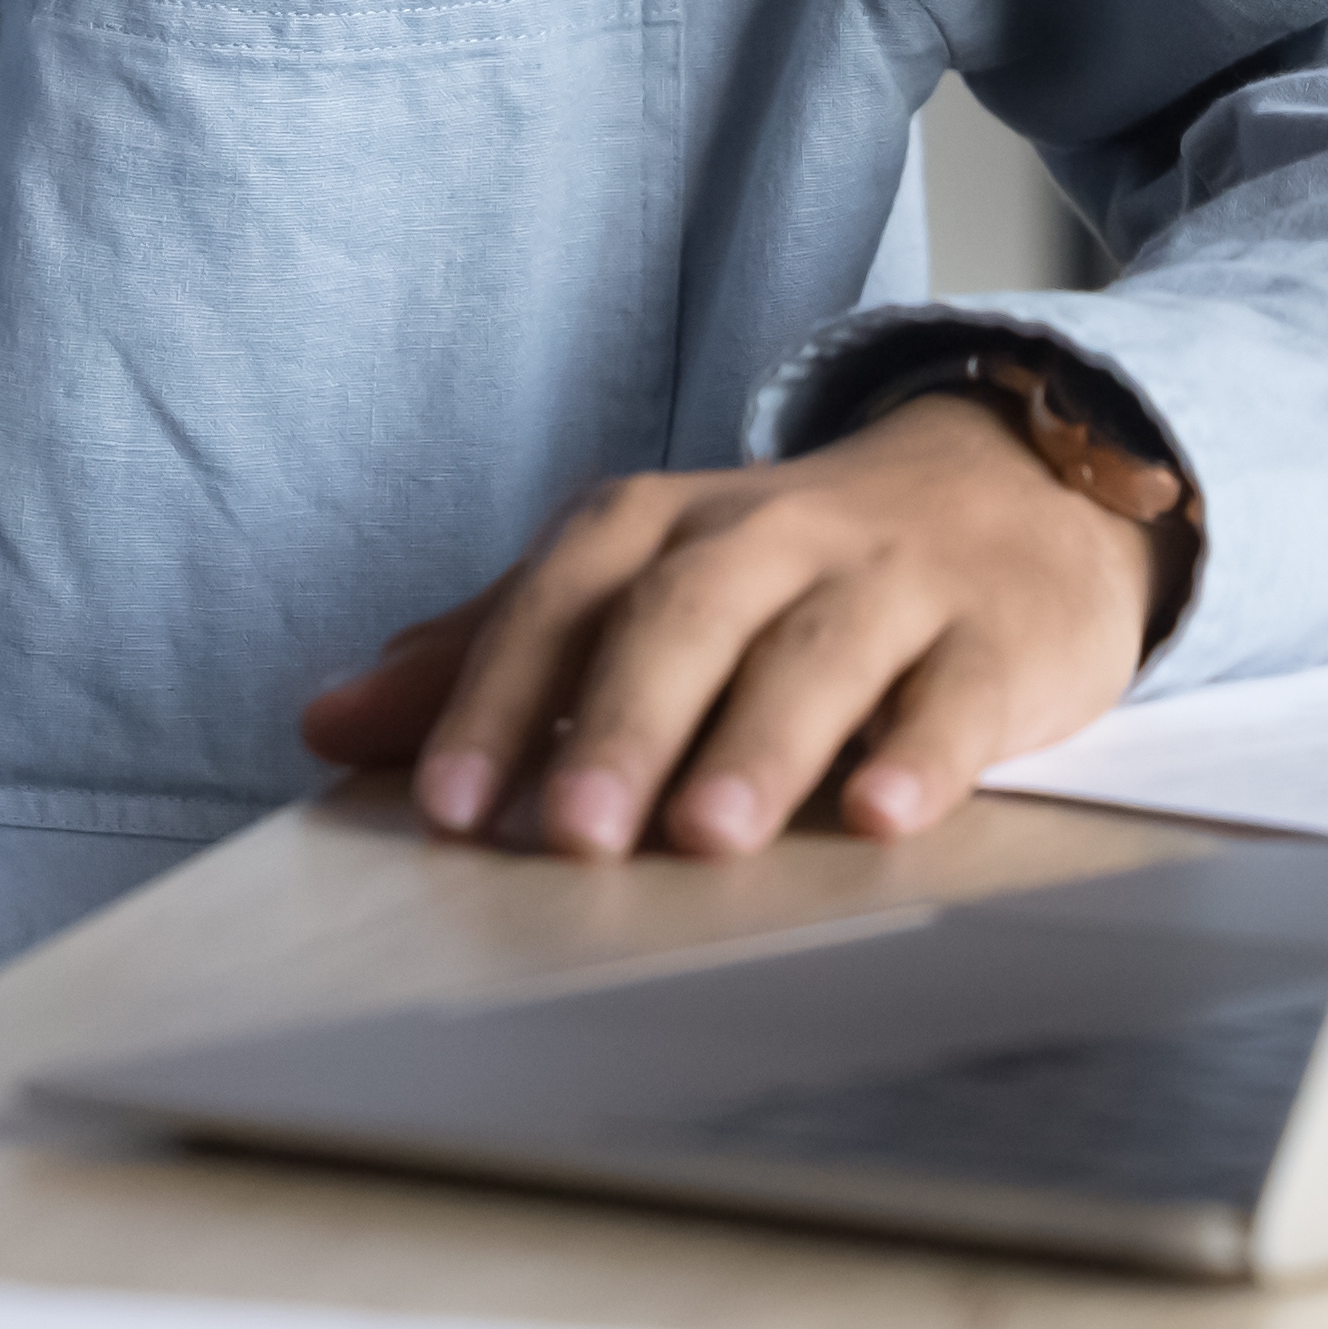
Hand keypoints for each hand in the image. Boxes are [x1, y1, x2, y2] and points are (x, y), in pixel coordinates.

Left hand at [293, 389, 1156, 857]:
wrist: (1006, 490)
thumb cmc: (780, 570)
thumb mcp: (629, 588)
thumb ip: (487, 656)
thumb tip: (322, 723)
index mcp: (653, 525)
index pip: (558, 601)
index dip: (497, 698)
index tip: (446, 806)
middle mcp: (766, 536)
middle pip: (679, 619)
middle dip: (620, 726)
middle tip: (572, 838)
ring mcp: (890, 581)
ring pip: (816, 654)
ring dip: (756, 745)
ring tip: (706, 838)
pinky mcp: (998, 638)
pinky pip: (957, 695)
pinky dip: (919, 755)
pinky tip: (880, 818)